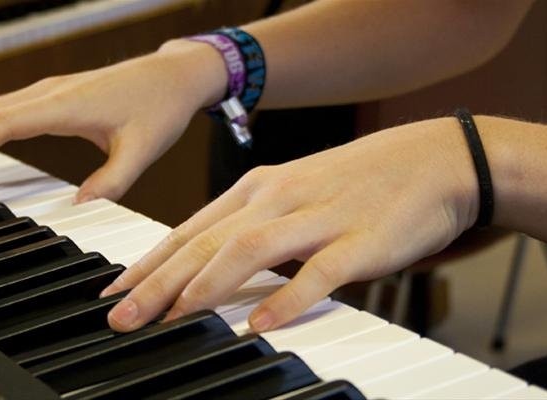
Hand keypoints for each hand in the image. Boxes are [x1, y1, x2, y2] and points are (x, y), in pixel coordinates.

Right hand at [0, 40, 225, 201]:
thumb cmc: (160, 108)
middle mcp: (51, 93)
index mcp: (67, 104)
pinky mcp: (54, 96)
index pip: (5, 124)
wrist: (174, 77)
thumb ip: (112, 182)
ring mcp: (49, 91)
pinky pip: (5, 110)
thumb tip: (79, 206)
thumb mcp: (142, 150)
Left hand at [101, 117, 478, 331]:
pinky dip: (284, 298)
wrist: (431, 160)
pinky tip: (258, 323)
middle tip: (122, 315)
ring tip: (173, 317)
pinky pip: (315, 272)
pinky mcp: (356, 240)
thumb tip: (209, 267)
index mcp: (257, 189)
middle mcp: (276, 199)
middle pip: (205, 242)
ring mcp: (316, 217)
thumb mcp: (292, 196)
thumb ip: (253, 228)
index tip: (115, 290)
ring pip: (247, 250)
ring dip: (204, 286)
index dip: (149, 262)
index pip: (189, 230)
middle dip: (157, 281)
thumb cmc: (356, 183)